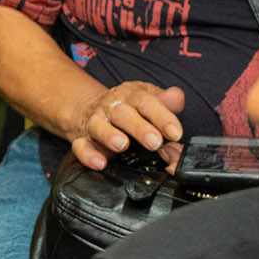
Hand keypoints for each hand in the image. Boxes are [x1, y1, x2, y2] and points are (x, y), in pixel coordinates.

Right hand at [69, 82, 185, 171]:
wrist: (88, 108)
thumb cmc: (127, 107)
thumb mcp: (148, 98)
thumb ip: (165, 102)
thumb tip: (178, 96)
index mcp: (131, 96)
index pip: (146, 101)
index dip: (162, 117)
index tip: (175, 132)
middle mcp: (111, 107)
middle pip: (123, 113)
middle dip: (139, 128)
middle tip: (155, 142)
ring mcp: (95, 122)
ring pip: (98, 126)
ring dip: (109, 135)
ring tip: (122, 145)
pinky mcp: (82, 139)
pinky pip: (80, 146)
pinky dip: (88, 155)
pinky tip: (100, 162)